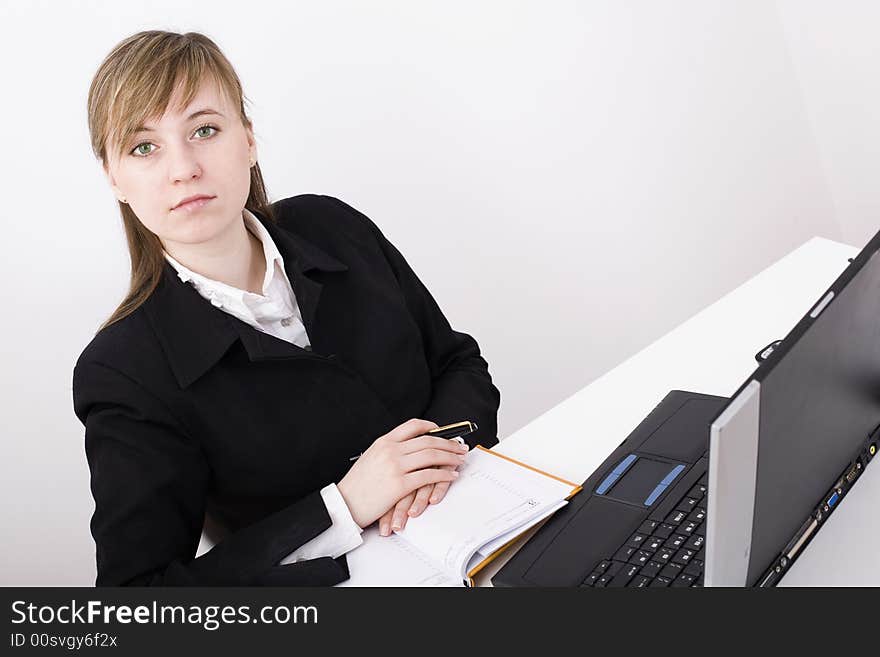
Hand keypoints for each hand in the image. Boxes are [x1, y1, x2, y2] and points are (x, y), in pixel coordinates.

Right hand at [336, 418, 469, 528]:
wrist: (344, 503)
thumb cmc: (357, 484)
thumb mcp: (371, 457)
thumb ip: (389, 450)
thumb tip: (409, 447)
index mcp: (384, 441)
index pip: (413, 425)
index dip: (431, 426)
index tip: (442, 431)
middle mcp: (391, 450)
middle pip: (428, 440)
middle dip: (448, 443)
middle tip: (460, 447)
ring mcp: (395, 466)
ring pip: (431, 456)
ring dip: (450, 457)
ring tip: (459, 460)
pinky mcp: (400, 484)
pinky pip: (428, 476)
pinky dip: (444, 475)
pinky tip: (451, 475)